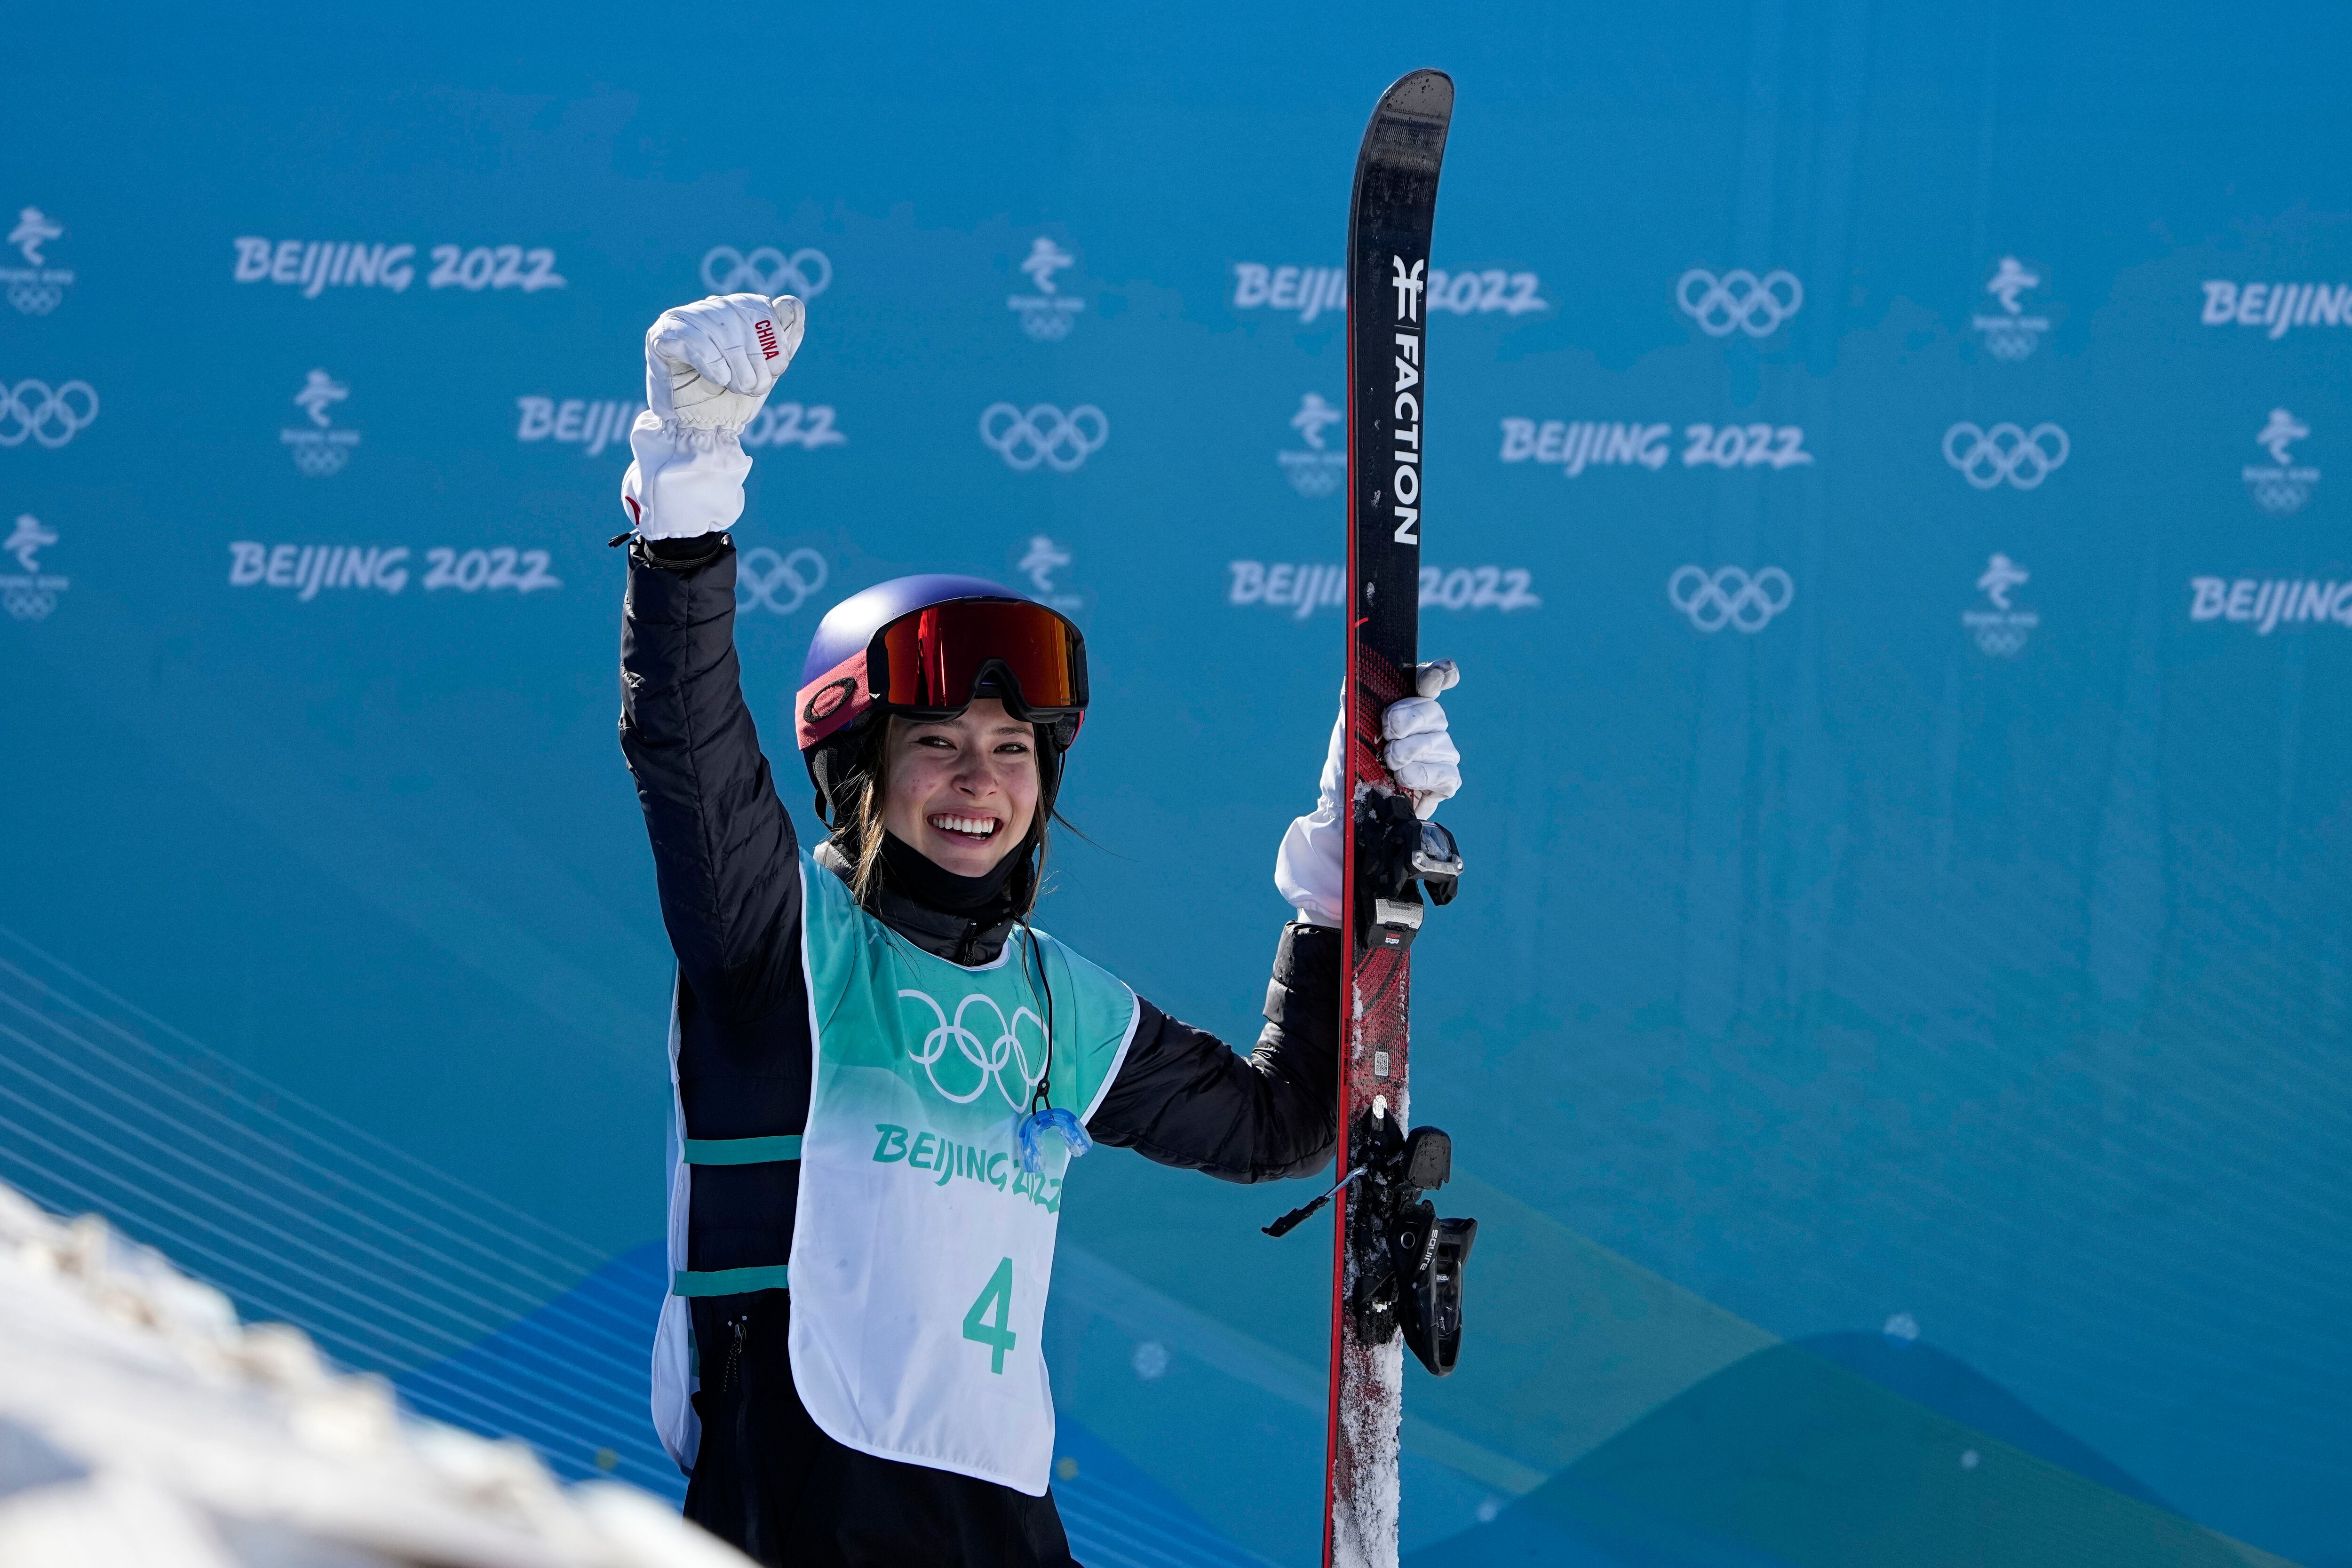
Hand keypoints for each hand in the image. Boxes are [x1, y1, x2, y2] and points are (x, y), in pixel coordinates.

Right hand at [620, 294, 804, 539]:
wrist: (701, 431)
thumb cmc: (733, 400)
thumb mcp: (767, 371)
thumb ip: (784, 338)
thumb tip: (792, 302)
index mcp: (733, 311)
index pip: (757, 307)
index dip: (772, 338)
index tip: (776, 369)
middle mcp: (707, 310)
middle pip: (737, 317)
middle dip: (753, 357)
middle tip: (754, 386)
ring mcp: (682, 321)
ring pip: (716, 327)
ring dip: (734, 364)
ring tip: (736, 386)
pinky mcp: (660, 337)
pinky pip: (689, 338)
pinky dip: (710, 360)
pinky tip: (718, 379)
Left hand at [1274, 661, 1463, 927]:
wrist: (1344, 808)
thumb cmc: (1346, 764)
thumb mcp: (1346, 726)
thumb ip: (1354, 696)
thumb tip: (1357, 672)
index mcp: (1408, 705)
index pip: (1434, 680)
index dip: (1439, 675)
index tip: (1432, 679)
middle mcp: (1428, 727)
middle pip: (1434, 712)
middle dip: (1409, 719)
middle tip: (1387, 732)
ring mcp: (1439, 755)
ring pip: (1440, 743)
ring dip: (1410, 752)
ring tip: (1389, 762)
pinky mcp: (1444, 783)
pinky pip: (1445, 773)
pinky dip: (1422, 775)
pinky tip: (1404, 779)